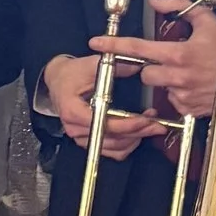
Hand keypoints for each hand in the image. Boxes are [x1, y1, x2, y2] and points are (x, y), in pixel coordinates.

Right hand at [41, 52, 167, 160]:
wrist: (58, 80)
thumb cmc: (71, 74)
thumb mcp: (89, 64)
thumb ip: (114, 66)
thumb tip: (137, 66)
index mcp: (73, 111)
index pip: (104, 124)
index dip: (128, 124)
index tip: (146, 119)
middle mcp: (75, 128)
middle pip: (112, 139)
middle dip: (138, 132)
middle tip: (157, 124)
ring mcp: (81, 137)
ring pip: (115, 148)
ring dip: (135, 139)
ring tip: (151, 126)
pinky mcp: (88, 141)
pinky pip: (112, 151)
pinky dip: (127, 145)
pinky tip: (138, 134)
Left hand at [105, 6, 215, 124]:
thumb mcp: (207, 19)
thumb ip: (179, 7)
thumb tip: (156, 1)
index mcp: (179, 53)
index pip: (138, 49)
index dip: (114, 45)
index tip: (96, 42)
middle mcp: (179, 76)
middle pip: (145, 74)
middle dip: (152, 67)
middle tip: (171, 60)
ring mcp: (184, 95)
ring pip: (160, 88)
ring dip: (168, 80)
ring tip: (189, 72)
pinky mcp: (191, 110)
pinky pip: (174, 102)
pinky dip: (180, 94)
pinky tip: (195, 85)